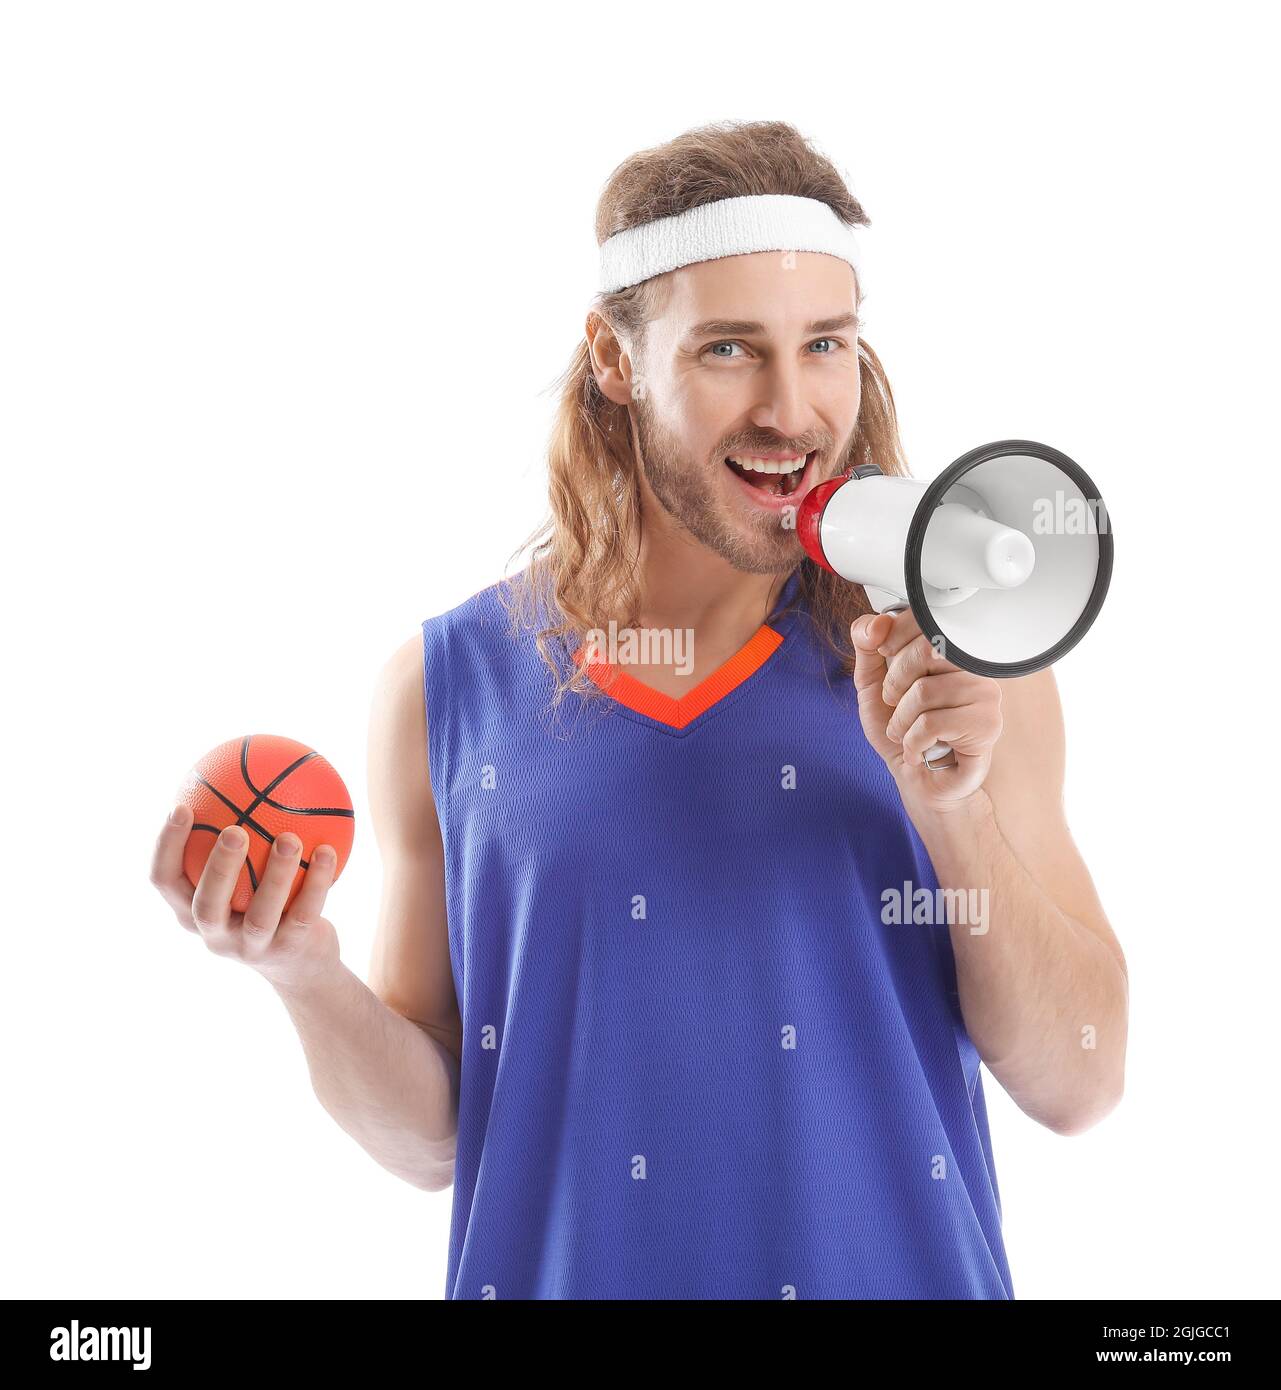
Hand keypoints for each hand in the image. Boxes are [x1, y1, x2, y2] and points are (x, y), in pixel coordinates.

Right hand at [149, 806, 340, 994]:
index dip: (166, 846)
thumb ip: (233, 838)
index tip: (180, 805)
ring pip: (260, 914)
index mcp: (190, 911)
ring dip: (277, 875)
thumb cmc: (263, 902)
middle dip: (219, 867)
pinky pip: (304, 914)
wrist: (299, 963)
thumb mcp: (240, 875)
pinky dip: (318, 882)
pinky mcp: (288, 952)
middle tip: (234, 830)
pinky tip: (330, 851)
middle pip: (207, 904)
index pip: (164, 880)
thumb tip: (233, 772)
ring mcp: (250, 949)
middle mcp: (213, 934)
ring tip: (290, 838)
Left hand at [850, 609, 1002, 807]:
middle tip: (895, 706)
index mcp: (949, 648)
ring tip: (907, 733)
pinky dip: (912, 742)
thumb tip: (877, 623)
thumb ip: (867, 646)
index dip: (893, 635)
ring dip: (901, 721)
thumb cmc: (900, 729)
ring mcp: (985, 694)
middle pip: (925, 652)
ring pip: (925, 692)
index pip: (925, 618)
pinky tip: (918, 750)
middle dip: (893, 685)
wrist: (919, 779)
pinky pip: (933, 723)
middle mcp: (973, 666)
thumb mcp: (871, 682)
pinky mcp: (987, 725)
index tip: (884, 656)